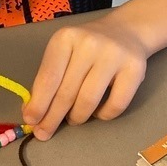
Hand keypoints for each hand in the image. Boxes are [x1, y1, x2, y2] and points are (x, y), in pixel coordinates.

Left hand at [22, 13, 148, 140]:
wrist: (125, 31)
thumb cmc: (86, 48)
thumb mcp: (63, 53)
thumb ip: (48, 79)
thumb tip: (33, 113)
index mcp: (66, 38)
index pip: (49, 78)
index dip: (38, 103)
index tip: (31, 121)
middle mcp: (89, 44)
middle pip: (67, 92)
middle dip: (53, 118)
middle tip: (45, 133)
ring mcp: (114, 55)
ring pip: (89, 101)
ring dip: (77, 117)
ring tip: (74, 119)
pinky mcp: (135, 68)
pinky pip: (115, 105)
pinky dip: (103, 115)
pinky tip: (97, 112)